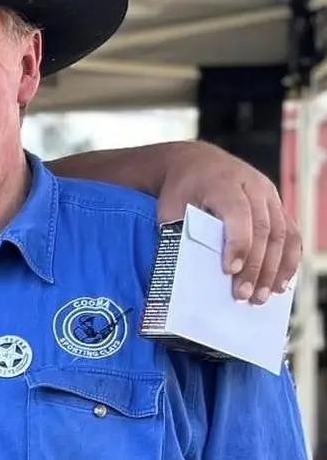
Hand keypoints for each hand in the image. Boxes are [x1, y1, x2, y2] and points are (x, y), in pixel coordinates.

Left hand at [157, 142, 299, 303]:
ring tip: (264, 296)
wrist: (197, 163)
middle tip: (245, 295)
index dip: (237, 243)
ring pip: (282, 233)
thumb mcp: (170, 206)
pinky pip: (290, 233)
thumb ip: (177, 231)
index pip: (238, 214)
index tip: (230, 271)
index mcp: (224, 183)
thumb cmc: (181, 189)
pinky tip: (282, 282)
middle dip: (256, 266)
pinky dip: (289, 259)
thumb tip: (183, 270)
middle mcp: (253, 186)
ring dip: (275, 268)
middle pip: (264, 229)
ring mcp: (269, 194)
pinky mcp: (277, 204)